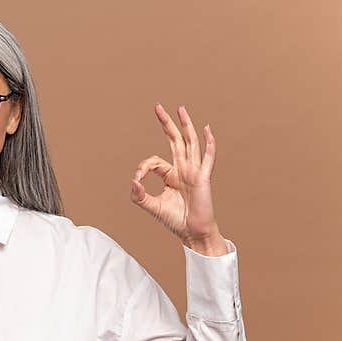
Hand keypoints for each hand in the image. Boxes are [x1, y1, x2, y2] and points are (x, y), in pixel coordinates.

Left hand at [130, 103, 220, 246]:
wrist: (193, 233)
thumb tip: (133, 182)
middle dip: (166, 124)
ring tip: (180, 109)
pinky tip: (206, 129)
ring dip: (185, 126)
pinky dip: (208, 143)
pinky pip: (207, 158)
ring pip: (190, 143)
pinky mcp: (203, 178)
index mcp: (171, 176)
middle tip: (158, 107)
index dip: (143, 167)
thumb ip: (139, 196)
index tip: (137, 179)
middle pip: (175, 141)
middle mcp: (183, 170)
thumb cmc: (175, 221)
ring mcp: (194, 172)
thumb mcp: (152, 207)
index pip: (155, 161)